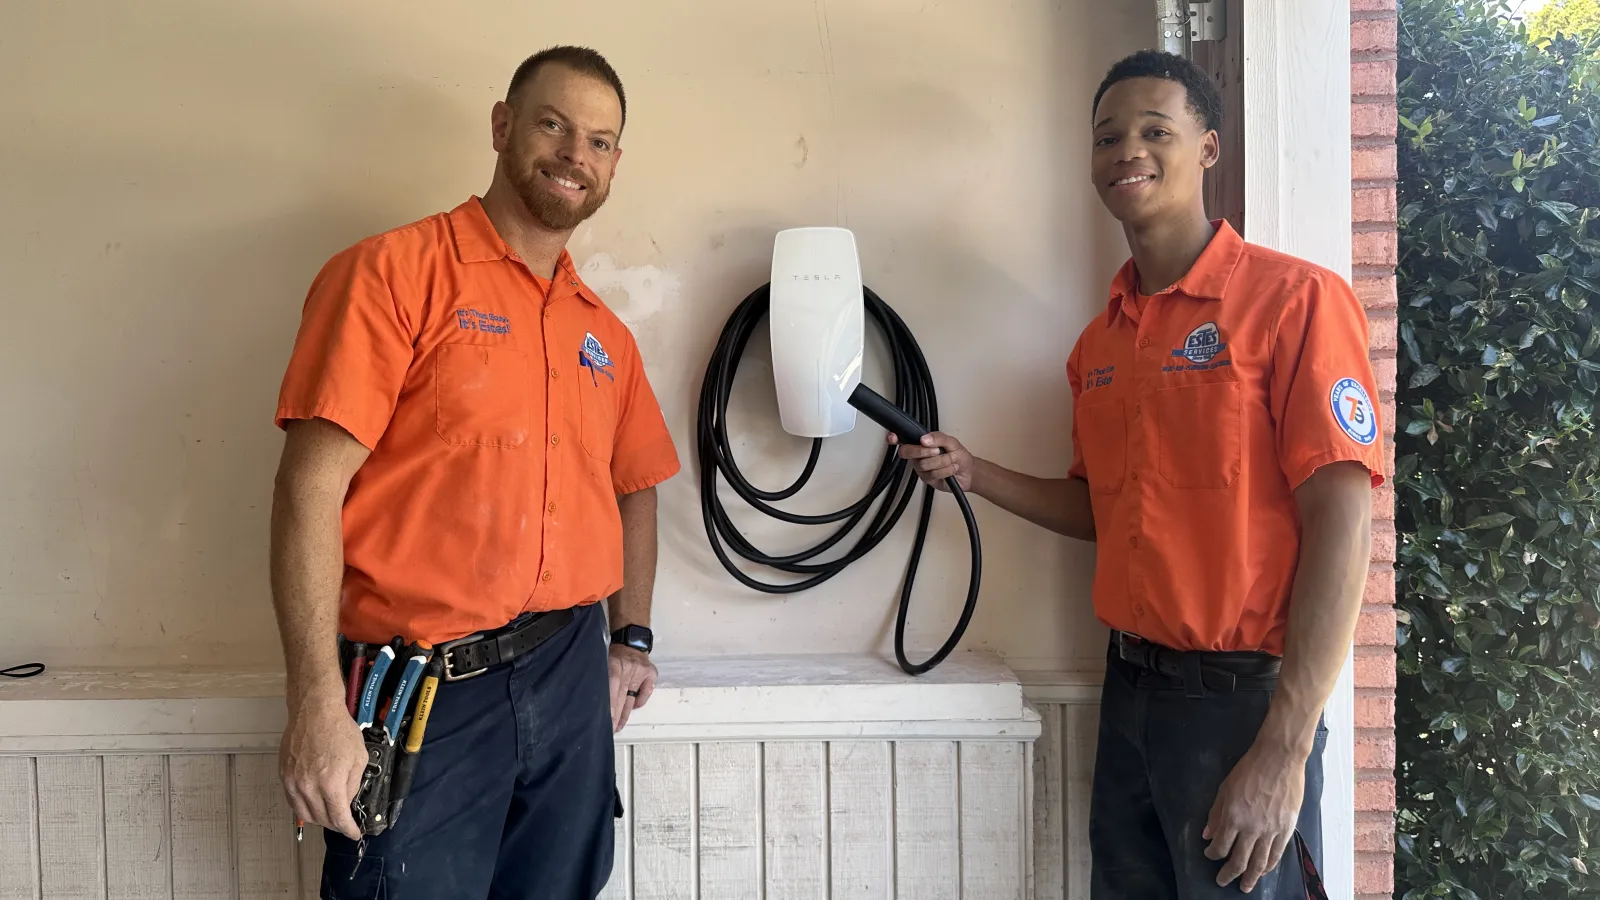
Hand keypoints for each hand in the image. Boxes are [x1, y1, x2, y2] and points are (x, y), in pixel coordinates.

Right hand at [278, 690, 366, 840]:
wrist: (315, 711)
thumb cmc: (338, 730)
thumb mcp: (359, 759)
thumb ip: (353, 785)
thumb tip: (347, 801)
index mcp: (330, 784)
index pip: (339, 819)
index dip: (349, 830)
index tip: (354, 832)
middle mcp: (308, 787)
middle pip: (321, 820)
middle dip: (336, 825)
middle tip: (345, 822)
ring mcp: (293, 782)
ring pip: (304, 815)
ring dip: (319, 819)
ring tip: (330, 814)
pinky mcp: (284, 776)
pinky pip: (292, 802)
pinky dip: (303, 808)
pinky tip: (313, 803)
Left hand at [608, 644, 656, 732]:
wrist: (631, 640)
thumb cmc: (614, 653)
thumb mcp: (603, 661)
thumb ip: (602, 678)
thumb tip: (594, 700)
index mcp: (614, 665)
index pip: (612, 691)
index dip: (609, 708)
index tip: (605, 722)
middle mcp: (629, 669)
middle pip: (621, 698)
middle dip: (615, 716)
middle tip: (610, 730)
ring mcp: (641, 671)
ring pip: (632, 698)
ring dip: (625, 714)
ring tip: (618, 726)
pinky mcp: (651, 673)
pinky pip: (646, 692)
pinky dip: (640, 701)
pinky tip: (634, 707)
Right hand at [888, 431, 975, 492]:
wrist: (969, 472)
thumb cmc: (958, 454)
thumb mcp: (951, 442)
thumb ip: (938, 438)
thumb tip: (924, 439)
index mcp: (921, 443)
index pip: (904, 440)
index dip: (894, 438)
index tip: (892, 437)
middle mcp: (918, 455)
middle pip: (907, 452)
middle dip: (923, 451)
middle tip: (937, 451)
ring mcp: (921, 468)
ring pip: (923, 464)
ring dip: (942, 461)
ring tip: (951, 460)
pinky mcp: (927, 479)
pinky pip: (932, 474)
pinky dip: (946, 470)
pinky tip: (951, 469)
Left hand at [1202, 744, 1305, 892]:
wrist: (1279, 759)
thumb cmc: (1249, 770)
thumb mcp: (1224, 789)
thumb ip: (1216, 814)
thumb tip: (1207, 835)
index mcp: (1233, 817)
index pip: (1220, 846)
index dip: (1213, 854)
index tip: (1209, 855)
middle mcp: (1252, 828)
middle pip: (1239, 860)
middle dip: (1229, 874)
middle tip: (1222, 881)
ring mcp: (1271, 830)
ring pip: (1259, 863)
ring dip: (1251, 877)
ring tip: (1245, 887)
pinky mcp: (1286, 829)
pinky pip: (1276, 854)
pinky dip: (1268, 866)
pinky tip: (1263, 871)